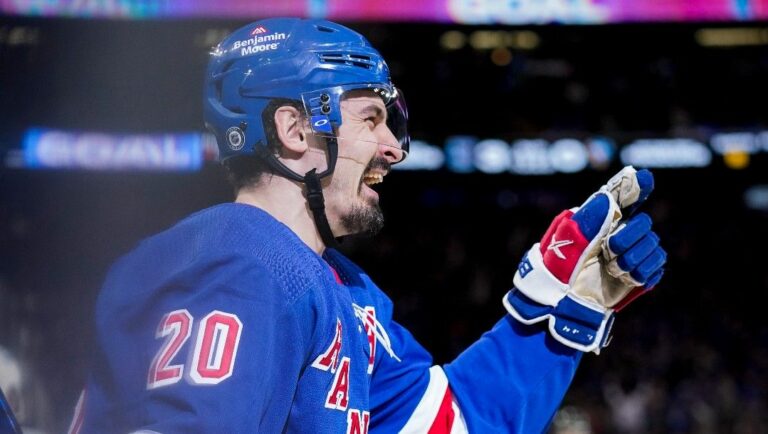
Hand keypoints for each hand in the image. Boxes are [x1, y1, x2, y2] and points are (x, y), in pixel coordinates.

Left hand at [503, 166, 665, 352]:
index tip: (644, 177)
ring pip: (653, 245)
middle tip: (611, 250)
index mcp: (598, 221)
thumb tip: (606, 197)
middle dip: (630, 237)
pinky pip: (657, 265)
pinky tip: (626, 278)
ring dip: (635, 258)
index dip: (637, 186)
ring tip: (614, 269)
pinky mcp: (640, 275)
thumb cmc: (558, 271)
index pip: (624, 197)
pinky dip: (644, 272)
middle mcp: (617, 234)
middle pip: (644, 223)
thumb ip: (588, 220)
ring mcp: (630, 254)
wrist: (563, 305)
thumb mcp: (567, 243)